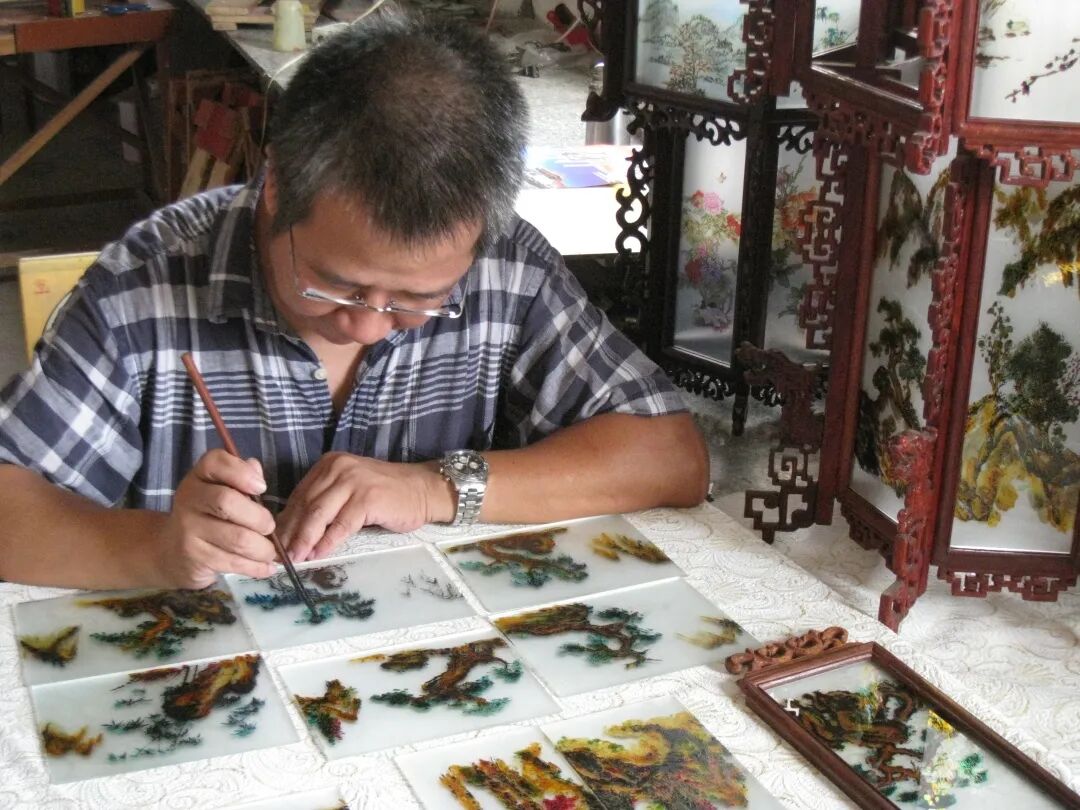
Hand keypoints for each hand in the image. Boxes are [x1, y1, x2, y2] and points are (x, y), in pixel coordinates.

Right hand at [159, 450, 278, 587]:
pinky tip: (266, 568)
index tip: (261, 488)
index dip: (242, 473)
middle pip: (227, 502)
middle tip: (270, 528)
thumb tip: (255, 468)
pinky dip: (256, 567)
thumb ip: (241, 477)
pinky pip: (233, 562)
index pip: (215, 462)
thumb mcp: (223, 490)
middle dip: (259, 518)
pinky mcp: (195, 557)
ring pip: (236, 538)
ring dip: (262, 549)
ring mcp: (188, 529)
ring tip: (270, 552)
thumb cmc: (209, 515)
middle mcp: (189, 498)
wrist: (171, 550)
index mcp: (199, 476)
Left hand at [277, 453, 451, 561]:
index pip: (299, 494)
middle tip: (279, 555)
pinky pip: (342, 524)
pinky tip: (319, 554)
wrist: (423, 490)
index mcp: (329, 465)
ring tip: (296, 558)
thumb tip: (293, 531)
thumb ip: (325, 502)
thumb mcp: (349, 490)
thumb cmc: (386, 494)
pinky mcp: (368, 498)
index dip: (285, 520)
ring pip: (319, 513)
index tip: (274, 542)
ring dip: (304, 538)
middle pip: (306, 504)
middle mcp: (339, 468)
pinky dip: (328, 541)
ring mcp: (354, 481)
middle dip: (290, 532)